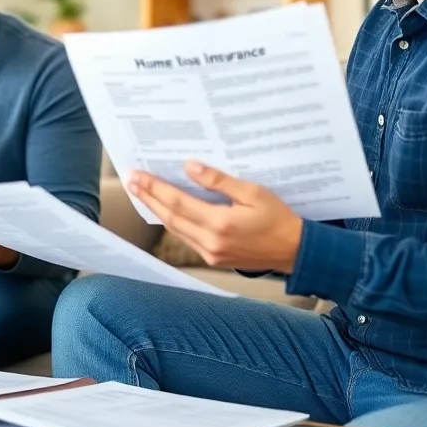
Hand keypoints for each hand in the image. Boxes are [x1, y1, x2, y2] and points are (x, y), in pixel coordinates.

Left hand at [128, 160, 301, 272]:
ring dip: (158, 210)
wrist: (294, 250)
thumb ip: (219, 181)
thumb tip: (190, 168)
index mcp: (220, 223)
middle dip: (149, 198)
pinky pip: (186, 239)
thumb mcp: (253, 192)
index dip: (155, 189)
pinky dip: (173, 223)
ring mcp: (210, 254)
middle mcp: (210, 242)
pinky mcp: (213, 259)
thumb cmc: (278, 218)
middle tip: (132, 181)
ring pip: (176, 230)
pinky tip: (167, 211)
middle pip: (170, 217)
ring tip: (143, 193)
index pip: (177, 203)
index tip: (138, 176)